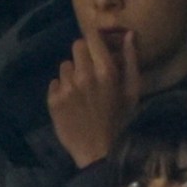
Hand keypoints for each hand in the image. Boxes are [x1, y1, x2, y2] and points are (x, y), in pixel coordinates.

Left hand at [46, 28, 142, 168]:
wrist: (100, 152)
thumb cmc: (122, 120)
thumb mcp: (133, 91)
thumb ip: (131, 61)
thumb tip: (129, 34)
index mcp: (106, 71)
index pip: (91, 37)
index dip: (94, 38)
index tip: (98, 45)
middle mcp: (84, 75)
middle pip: (76, 46)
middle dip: (84, 54)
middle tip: (91, 70)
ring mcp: (66, 87)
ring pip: (65, 66)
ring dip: (73, 73)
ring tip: (82, 91)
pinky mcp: (53, 100)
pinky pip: (55, 83)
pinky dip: (62, 89)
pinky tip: (72, 102)